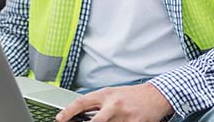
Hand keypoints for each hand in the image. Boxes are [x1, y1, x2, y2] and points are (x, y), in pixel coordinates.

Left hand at [56, 83, 172, 121]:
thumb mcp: (112, 95)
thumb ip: (98, 104)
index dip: (68, 111)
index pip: (82, 102)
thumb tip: (81, 115)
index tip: (59, 119)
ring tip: (112, 121)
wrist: (155, 96)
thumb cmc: (131, 96)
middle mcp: (113, 104)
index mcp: (105, 94)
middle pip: (94, 121)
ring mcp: (124, 115)